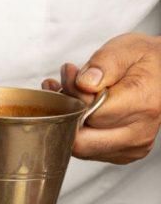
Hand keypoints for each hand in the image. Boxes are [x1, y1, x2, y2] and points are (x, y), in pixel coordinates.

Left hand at [42, 33, 160, 163]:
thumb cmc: (144, 59)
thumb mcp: (125, 49)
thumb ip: (103, 64)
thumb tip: (83, 84)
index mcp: (142, 104)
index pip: (91, 113)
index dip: (73, 94)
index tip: (69, 73)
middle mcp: (139, 132)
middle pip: (83, 140)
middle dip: (65, 113)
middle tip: (60, 87)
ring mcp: (132, 147)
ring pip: (82, 148)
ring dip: (68, 122)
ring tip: (69, 94)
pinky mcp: (123, 153)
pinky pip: (89, 150)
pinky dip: (78, 130)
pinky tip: (79, 109)